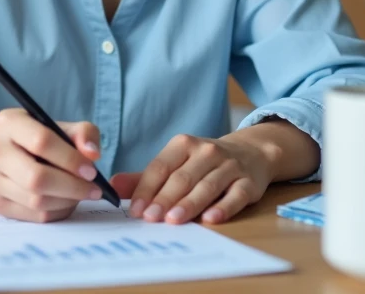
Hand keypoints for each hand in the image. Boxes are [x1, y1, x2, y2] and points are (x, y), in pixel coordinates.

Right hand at [0, 109, 104, 222]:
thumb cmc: (31, 139)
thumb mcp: (55, 125)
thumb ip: (81, 133)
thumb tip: (92, 154)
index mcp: (9, 123)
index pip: (42, 142)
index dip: (70, 159)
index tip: (91, 171)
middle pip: (36, 178)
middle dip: (72, 187)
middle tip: (93, 190)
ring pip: (35, 201)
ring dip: (66, 201)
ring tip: (81, 194)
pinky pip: (33, 215)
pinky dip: (56, 211)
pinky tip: (65, 202)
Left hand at [112, 133, 272, 225]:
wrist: (251, 153)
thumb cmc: (204, 163)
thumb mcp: (176, 163)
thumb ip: (146, 178)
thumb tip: (113, 185)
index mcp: (183, 145)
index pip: (160, 167)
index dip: (146, 189)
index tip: (134, 210)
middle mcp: (206, 151)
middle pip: (181, 178)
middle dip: (164, 199)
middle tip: (150, 218)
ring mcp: (229, 166)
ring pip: (206, 186)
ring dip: (189, 204)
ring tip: (173, 220)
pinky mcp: (248, 182)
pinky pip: (235, 195)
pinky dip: (223, 207)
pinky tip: (210, 218)